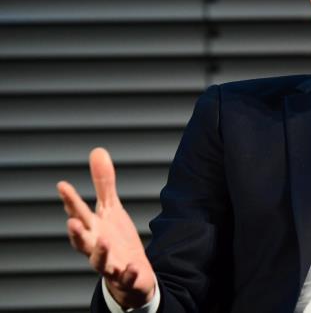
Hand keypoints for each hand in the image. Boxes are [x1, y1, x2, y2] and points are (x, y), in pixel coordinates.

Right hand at [57, 147, 155, 307]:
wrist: (129, 271)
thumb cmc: (114, 238)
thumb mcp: (110, 209)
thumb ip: (103, 183)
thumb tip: (97, 151)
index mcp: (92, 228)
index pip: (78, 213)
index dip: (70, 201)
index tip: (62, 185)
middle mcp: (95, 246)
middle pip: (82, 240)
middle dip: (76, 232)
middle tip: (72, 221)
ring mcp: (109, 263)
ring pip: (99, 261)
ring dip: (99, 252)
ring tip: (103, 240)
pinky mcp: (125, 275)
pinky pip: (125, 276)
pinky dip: (127, 272)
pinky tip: (131, 266)